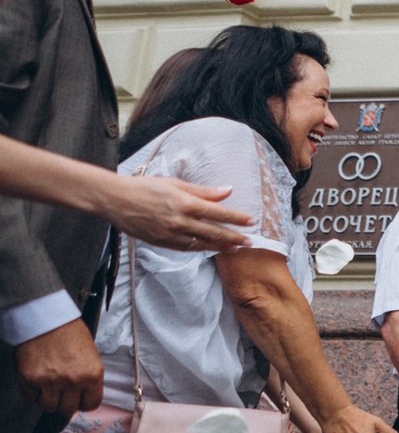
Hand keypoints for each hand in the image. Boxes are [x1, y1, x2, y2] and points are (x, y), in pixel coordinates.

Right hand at [15, 319, 99, 415]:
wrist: (45, 318)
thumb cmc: (69, 331)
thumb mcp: (90, 354)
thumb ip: (88, 376)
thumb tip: (84, 394)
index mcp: (93, 374)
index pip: (91, 404)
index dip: (84, 402)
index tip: (79, 399)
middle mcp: (73, 381)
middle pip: (68, 409)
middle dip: (65, 403)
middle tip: (61, 392)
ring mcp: (49, 382)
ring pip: (48, 407)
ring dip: (47, 399)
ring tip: (48, 386)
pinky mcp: (29, 379)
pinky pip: (30, 398)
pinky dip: (32, 393)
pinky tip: (36, 380)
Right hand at [98, 175, 251, 250]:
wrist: (114, 199)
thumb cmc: (145, 187)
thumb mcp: (176, 183)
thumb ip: (203, 191)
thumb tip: (228, 191)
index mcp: (185, 203)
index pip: (218, 213)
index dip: (236, 218)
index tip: (250, 222)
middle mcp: (180, 221)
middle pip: (214, 232)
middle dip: (234, 238)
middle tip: (250, 242)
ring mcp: (170, 234)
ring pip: (202, 244)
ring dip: (220, 247)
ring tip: (235, 249)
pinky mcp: (161, 242)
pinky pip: (186, 248)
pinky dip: (200, 249)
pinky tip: (210, 249)